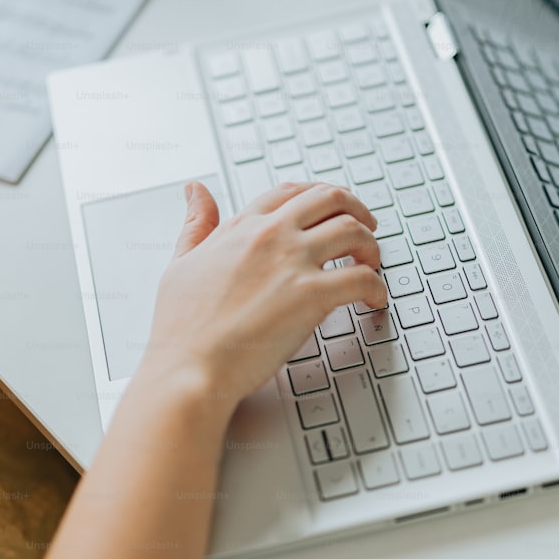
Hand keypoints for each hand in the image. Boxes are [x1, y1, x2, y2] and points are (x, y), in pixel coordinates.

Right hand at [141, 181, 384, 409]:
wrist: (189, 366)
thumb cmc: (182, 326)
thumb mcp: (181, 262)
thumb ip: (196, 225)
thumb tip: (195, 192)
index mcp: (241, 227)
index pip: (291, 192)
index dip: (319, 195)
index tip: (332, 207)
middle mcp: (270, 236)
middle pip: (330, 199)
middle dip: (356, 209)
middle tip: (366, 227)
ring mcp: (292, 263)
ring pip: (354, 231)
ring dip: (371, 245)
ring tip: (371, 264)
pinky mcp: (311, 296)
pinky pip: (363, 279)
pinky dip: (377, 288)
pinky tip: (374, 300)